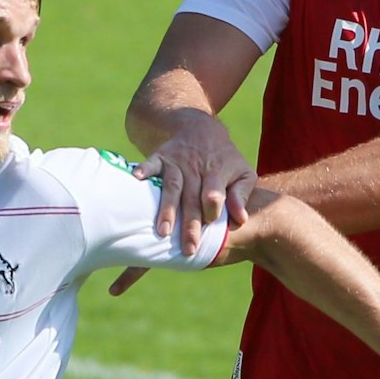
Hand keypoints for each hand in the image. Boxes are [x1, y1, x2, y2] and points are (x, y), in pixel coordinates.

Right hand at [130, 113, 255, 249]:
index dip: (213, 212)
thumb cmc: (225, 159)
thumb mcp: (243, 173)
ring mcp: (177, 162)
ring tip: (163, 232)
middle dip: (190, 225)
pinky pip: (151, 163)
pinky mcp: (161, 156)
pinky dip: (143, 169)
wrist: (202, 129)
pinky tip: (136, 179)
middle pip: (193, 199)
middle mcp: (197, 168)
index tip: (210, 224)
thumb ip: (242, 196)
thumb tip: (241, 220)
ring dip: (167, 209)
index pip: (214, 196)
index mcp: (218, 172)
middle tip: (189, 249)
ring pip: (171, 187)